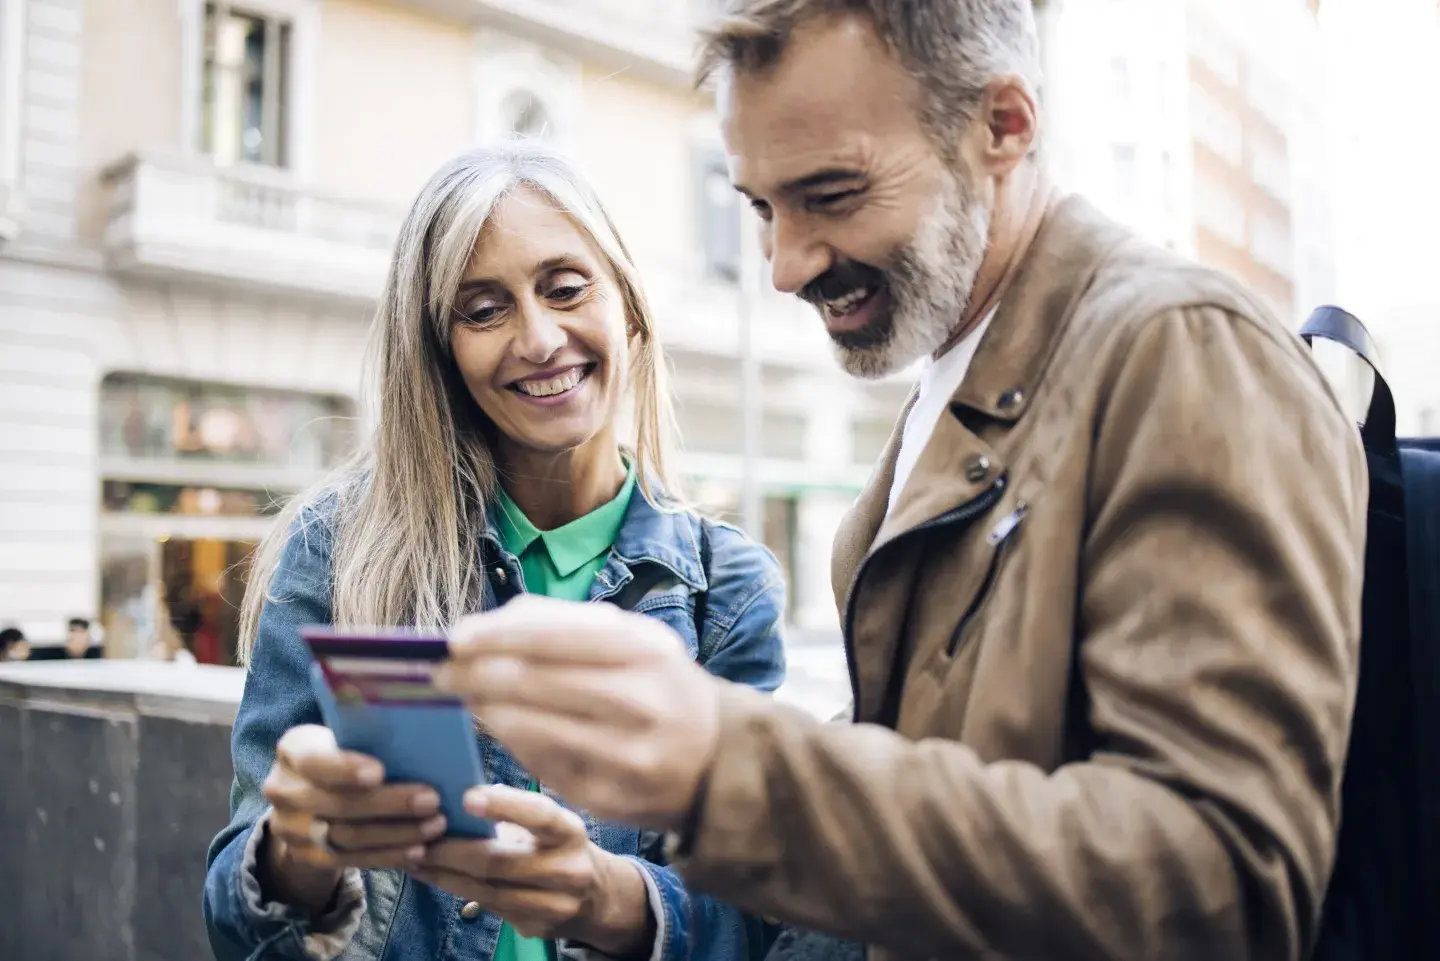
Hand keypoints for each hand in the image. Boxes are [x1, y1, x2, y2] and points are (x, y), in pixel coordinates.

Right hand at [259, 725, 446, 912]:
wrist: (311, 796)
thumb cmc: (346, 752)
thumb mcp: (349, 737)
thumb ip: (372, 738)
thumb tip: (425, 742)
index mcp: (292, 749)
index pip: (313, 761)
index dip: (345, 769)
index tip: (381, 772)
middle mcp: (282, 789)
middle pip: (336, 803)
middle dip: (388, 804)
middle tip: (432, 801)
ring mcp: (290, 828)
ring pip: (345, 836)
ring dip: (396, 833)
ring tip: (434, 826)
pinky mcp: (306, 856)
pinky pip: (348, 860)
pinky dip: (386, 855)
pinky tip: (418, 850)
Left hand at [411, 784, 652, 953]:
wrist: (596, 897)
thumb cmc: (558, 847)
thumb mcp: (549, 824)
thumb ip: (514, 811)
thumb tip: (460, 791)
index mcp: (569, 832)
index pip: (539, 816)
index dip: (504, 806)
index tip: (466, 798)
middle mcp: (568, 869)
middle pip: (499, 862)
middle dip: (452, 850)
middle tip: (419, 837)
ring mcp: (554, 904)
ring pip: (487, 890)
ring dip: (444, 875)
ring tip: (415, 858)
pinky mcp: (537, 927)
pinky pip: (489, 907)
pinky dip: (456, 890)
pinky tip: (435, 877)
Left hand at [437, 595, 720, 829]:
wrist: (719, 760)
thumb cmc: (660, 687)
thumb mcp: (635, 642)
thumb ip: (568, 626)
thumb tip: (490, 625)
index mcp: (644, 650)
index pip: (550, 636)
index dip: (494, 637)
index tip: (454, 638)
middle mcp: (639, 701)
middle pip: (534, 683)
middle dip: (477, 675)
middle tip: (441, 673)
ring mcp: (626, 754)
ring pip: (532, 729)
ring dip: (488, 712)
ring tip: (466, 699)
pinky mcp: (610, 797)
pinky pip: (543, 767)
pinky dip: (514, 744)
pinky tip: (500, 729)